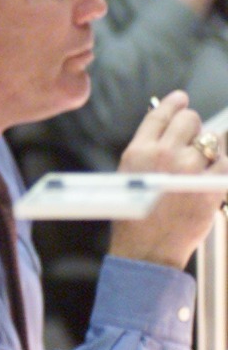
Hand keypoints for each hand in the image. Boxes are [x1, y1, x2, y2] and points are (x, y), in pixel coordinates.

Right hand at [109, 89, 227, 269]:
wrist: (146, 251)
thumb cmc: (136, 218)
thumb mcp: (130, 176)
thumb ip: (148, 150)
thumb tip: (169, 128)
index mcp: (139, 151)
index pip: (161, 114)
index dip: (174, 103)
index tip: (181, 99)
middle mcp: (163, 155)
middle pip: (190, 120)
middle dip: (194, 128)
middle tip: (193, 142)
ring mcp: (188, 170)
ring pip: (212, 140)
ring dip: (210, 150)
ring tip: (199, 169)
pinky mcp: (209, 187)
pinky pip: (225, 163)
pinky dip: (222, 168)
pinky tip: (212, 177)